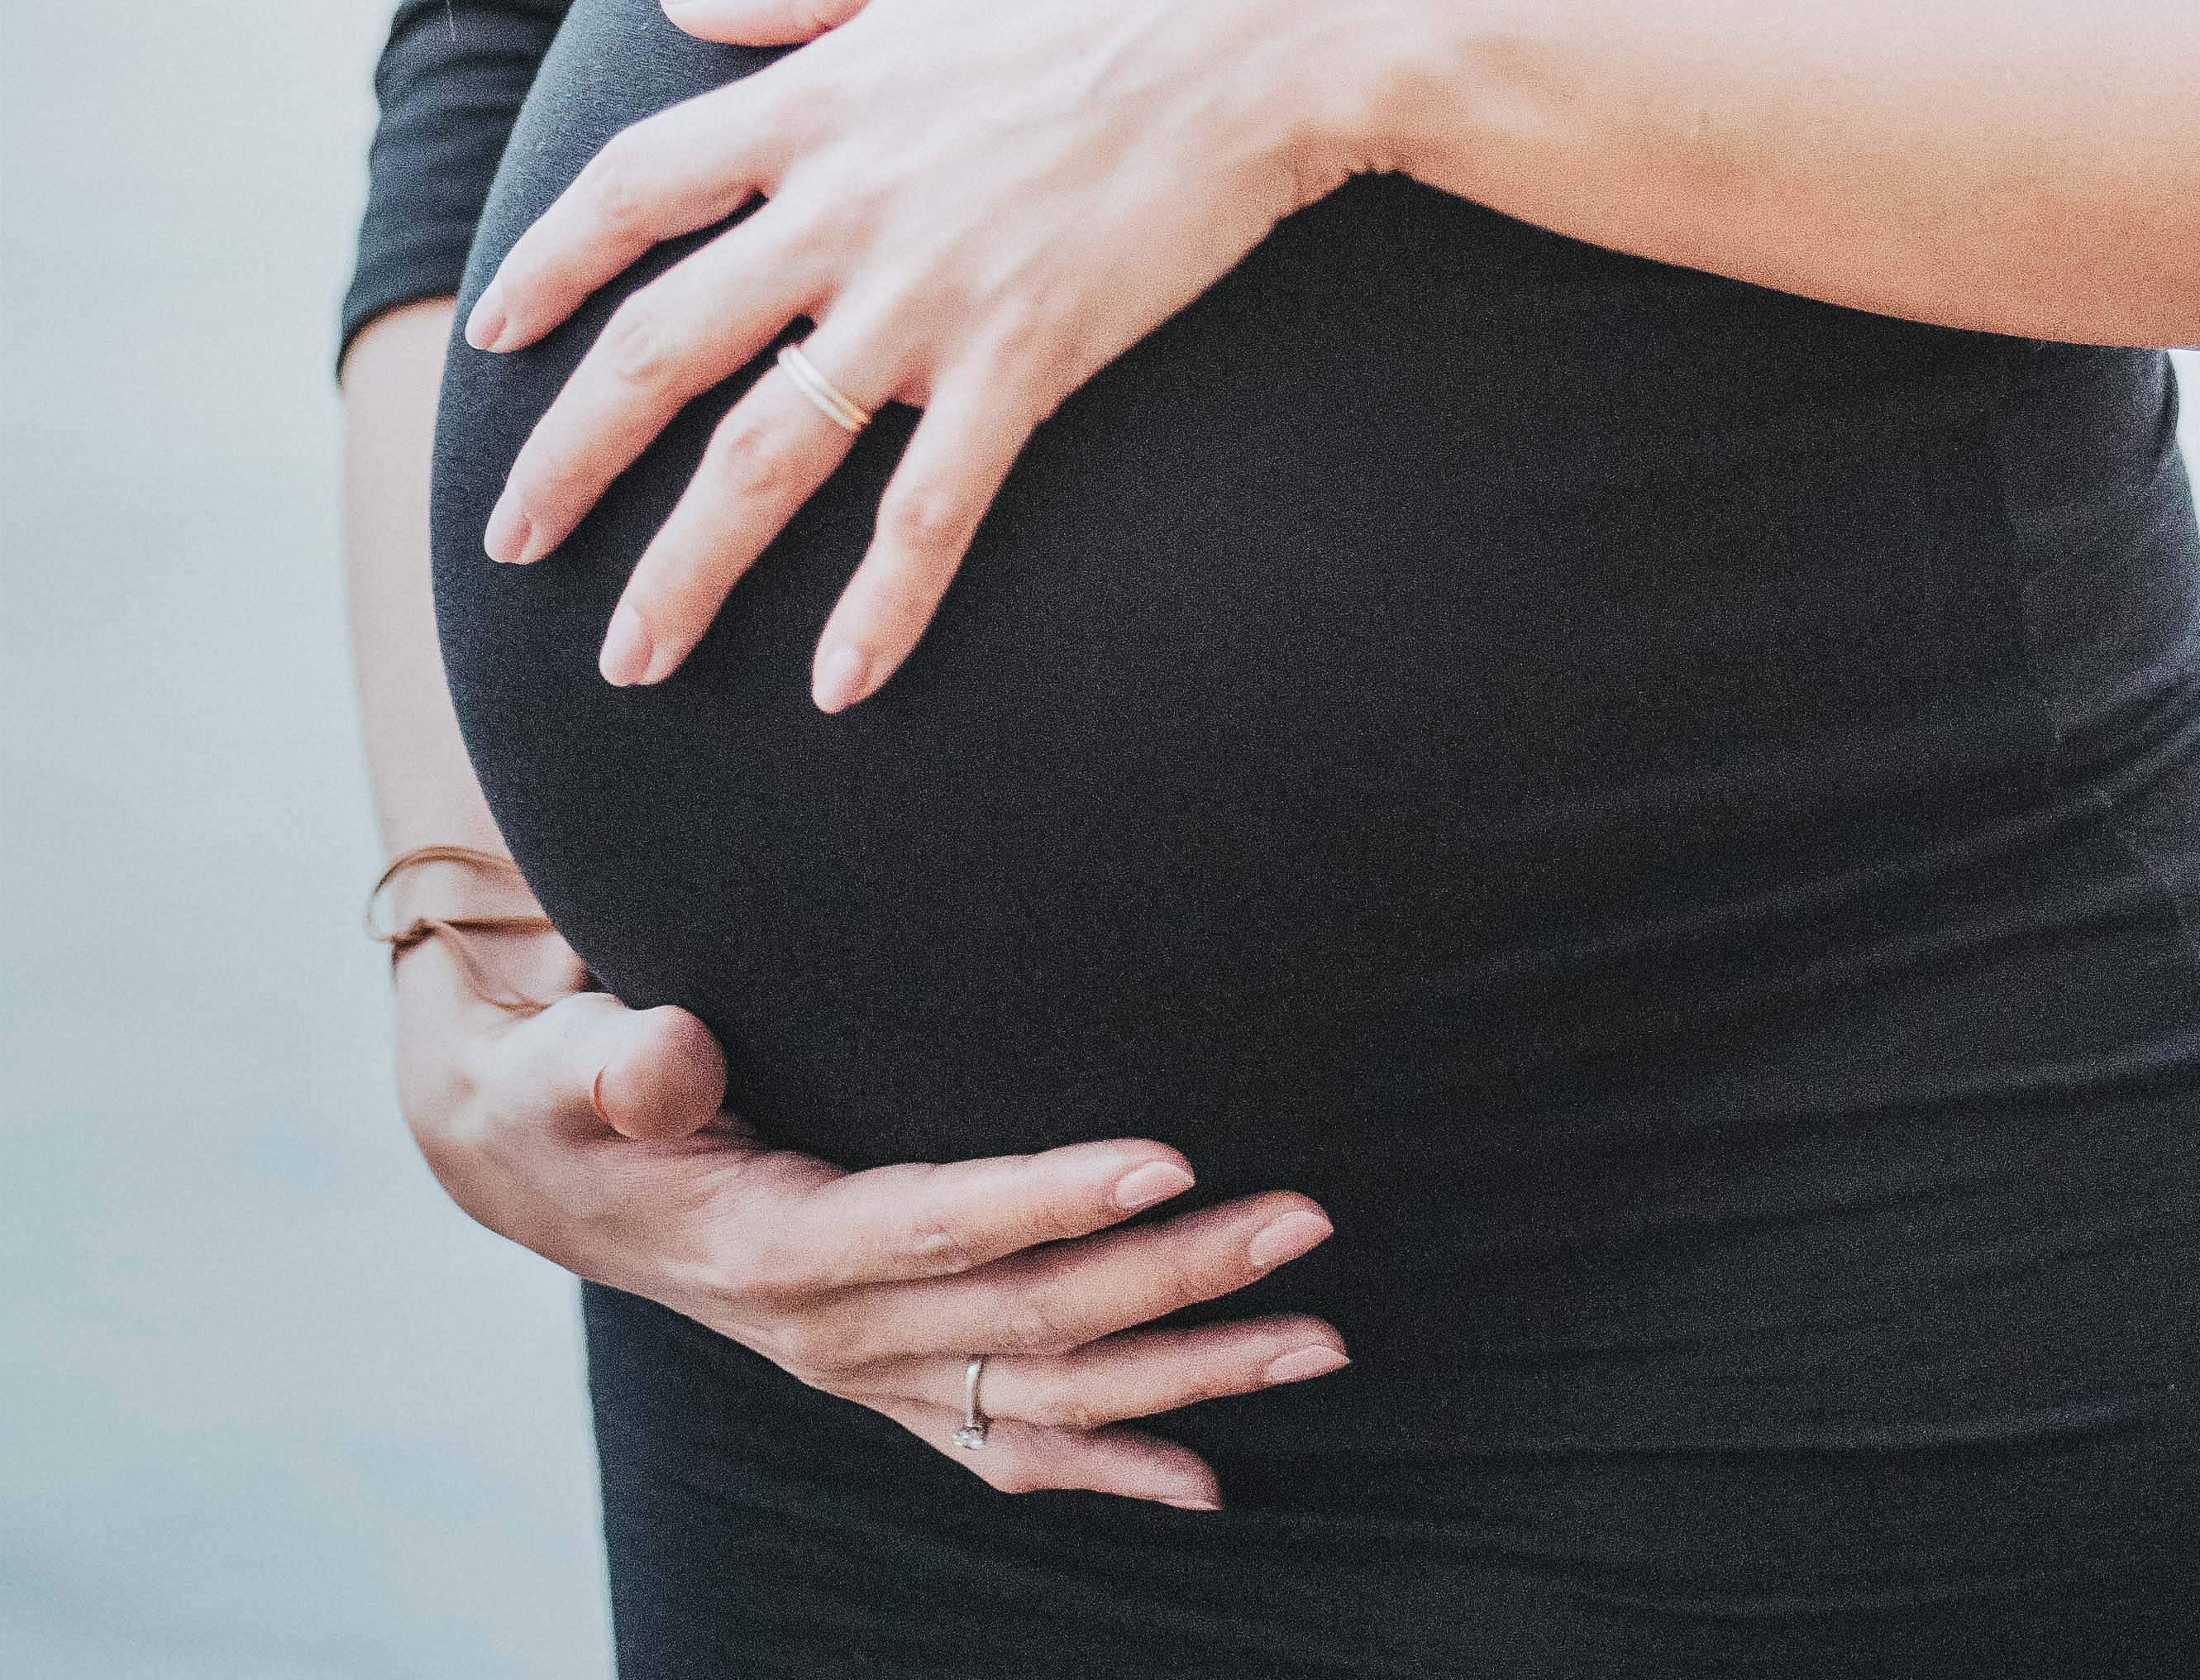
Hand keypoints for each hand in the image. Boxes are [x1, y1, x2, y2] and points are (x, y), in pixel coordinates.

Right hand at [391, 928, 1342, 1506]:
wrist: (549, 1176)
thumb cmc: (569, 1096)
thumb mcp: (564, 1065)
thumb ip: (618, 1062)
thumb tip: (670, 1052)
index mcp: (770, 1244)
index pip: (933, 1227)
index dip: (1047, 1199)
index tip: (1165, 1162)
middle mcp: (830, 1331)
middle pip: (1027, 1317)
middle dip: (1176, 1275)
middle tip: (1304, 1218)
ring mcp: (866, 1372)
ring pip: (1051, 1390)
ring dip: (1189, 1371)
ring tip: (1319, 1334)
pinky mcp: (887, 1383)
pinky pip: (1012, 1446)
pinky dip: (1114, 1467)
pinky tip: (1212, 1479)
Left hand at [464, 0, 1426, 708]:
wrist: (1277, 12)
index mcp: (818, 95)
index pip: (632, 189)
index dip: (549, 264)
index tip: (495, 331)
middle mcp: (844, 206)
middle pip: (658, 350)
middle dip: (566, 457)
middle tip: (505, 541)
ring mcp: (928, 294)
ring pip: (762, 458)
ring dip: (681, 569)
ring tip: (628, 660)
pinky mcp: (1026, 357)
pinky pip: (930, 508)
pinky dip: (882, 602)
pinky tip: (839, 687)